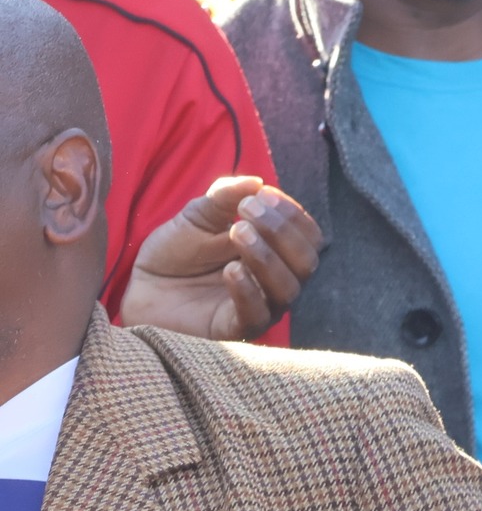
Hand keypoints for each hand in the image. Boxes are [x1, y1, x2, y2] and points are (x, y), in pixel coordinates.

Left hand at [124, 178, 320, 339]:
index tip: (262, 195)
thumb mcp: (197, 216)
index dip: (293, 214)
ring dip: (266, 257)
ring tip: (235, 233)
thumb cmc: (176, 255)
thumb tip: (256, 182)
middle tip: (247, 211)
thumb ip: (224, 198)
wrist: (142, 289)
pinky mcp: (237, 328)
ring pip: (288, 289)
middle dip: (282, 231)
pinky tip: (229, 270)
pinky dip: (248, 290)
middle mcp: (276, 281)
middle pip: (307, 262)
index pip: (309, 237)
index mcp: (276, 253)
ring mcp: (261, 306)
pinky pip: (257, 315)